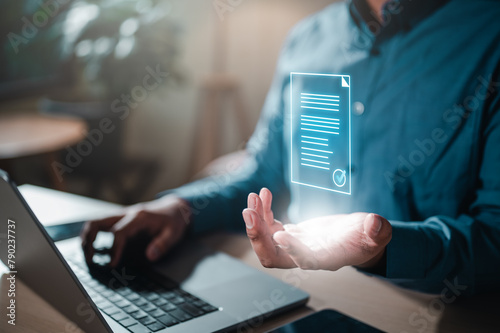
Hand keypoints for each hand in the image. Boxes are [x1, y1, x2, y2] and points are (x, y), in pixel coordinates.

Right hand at [81, 195, 190, 266]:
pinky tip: (94, 248)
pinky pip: (101, 224)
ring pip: (95, 222)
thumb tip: (150, 256)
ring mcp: (121, 215)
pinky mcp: (120, 219)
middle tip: (89, 259)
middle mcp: (126, 214)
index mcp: (138, 217)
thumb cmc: (174, 220)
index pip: (119, 233)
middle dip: (88, 240)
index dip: (113, 249)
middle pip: (97, 222)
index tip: (112, 264)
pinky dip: (93, 235)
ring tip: (88, 255)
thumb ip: (163, 244)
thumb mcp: (174, 233)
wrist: (175, 207)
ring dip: (87, 237)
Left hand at [242, 188, 391, 270]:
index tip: (281, 233)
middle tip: (249, 213)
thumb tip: (377, 223)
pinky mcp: (290, 234)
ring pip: (266, 241)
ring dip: (256, 221)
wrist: (357, 237)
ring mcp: (294, 245)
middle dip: (258, 237)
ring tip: (253, 198)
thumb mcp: (375, 233)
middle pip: (274, 256)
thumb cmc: (367, 237)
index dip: (291, 249)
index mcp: (326, 258)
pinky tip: (263, 194)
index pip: (304, 260)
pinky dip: (263, 211)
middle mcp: (305, 255)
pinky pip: (269, 226)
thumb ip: (376, 232)